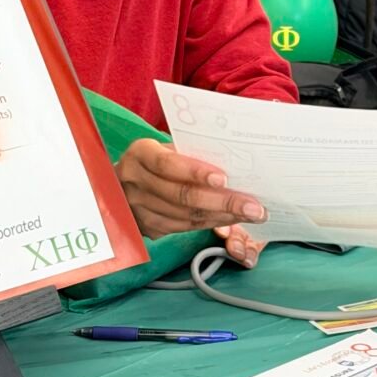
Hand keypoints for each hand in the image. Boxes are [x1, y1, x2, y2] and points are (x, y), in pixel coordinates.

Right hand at [116, 139, 267, 265]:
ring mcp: (139, 209)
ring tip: (253, 214)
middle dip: (224, 202)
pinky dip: (213, 224)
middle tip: (255, 207)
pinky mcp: (149, 228)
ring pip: (187, 216)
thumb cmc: (157, 160)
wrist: (121, 185)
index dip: (196, 172)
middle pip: (182, 196)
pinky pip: (186, 228)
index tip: (224, 179)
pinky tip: (234, 220)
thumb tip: (234, 161)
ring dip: (225, 216)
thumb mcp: (166, 148)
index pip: (167, 164)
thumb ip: (191, 153)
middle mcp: (134, 182)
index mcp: (140, 154)